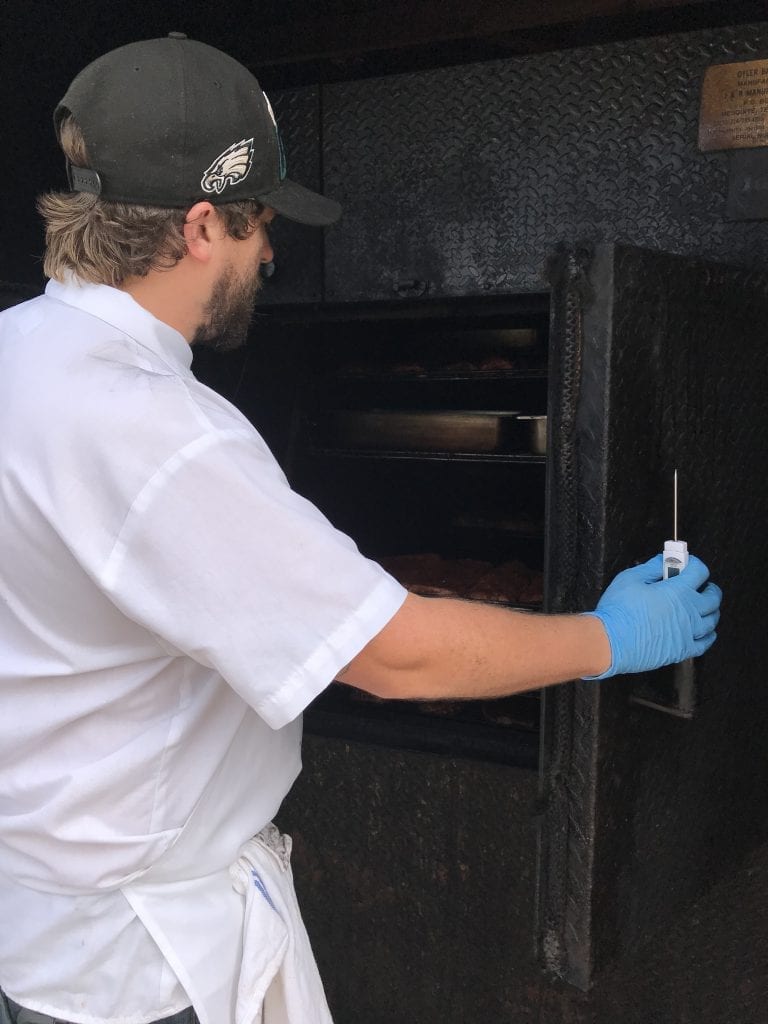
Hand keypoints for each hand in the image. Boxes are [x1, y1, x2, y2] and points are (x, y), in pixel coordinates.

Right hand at [584, 554, 720, 678]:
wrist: (610, 643)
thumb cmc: (618, 611)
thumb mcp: (630, 578)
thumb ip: (651, 567)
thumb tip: (662, 561)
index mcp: (678, 591)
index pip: (700, 571)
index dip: (695, 564)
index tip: (688, 564)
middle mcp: (689, 612)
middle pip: (713, 597)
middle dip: (708, 587)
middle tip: (701, 584)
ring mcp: (688, 632)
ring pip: (712, 620)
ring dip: (711, 610)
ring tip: (704, 607)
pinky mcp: (682, 650)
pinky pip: (705, 643)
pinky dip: (709, 635)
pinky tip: (705, 631)